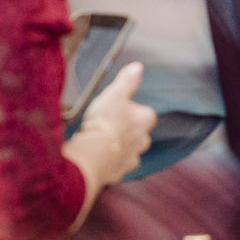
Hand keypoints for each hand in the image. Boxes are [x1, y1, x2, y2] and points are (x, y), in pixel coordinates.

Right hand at [66, 62, 155, 207]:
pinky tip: (98, 157)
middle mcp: (143, 141)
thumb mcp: (115, 93)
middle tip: (109, 126)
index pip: (145, 113)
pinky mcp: (118, 172)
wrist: (94, 153)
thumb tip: (138, 67)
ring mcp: (131, 158)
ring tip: (102, 142)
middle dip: (127, 131)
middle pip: (139, 134)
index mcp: (145, 120)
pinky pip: (116, 166)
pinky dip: (110, 162)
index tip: (118, 109)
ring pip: (129, 151)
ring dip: (119, 148)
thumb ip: (127, 80)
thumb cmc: (105, 121)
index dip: (132, 110)